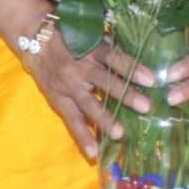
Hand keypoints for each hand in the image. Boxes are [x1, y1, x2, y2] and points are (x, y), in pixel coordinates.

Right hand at [23, 38, 146, 156]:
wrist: (35, 39)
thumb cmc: (72, 37)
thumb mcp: (93, 36)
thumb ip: (114, 48)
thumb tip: (146, 56)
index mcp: (93, 50)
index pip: (116, 59)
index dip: (134, 69)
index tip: (153, 80)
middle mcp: (82, 68)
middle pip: (106, 82)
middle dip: (127, 96)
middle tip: (147, 108)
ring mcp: (69, 86)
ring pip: (89, 104)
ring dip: (105, 120)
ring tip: (120, 134)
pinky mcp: (58, 100)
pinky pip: (72, 120)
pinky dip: (82, 136)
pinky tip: (93, 152)